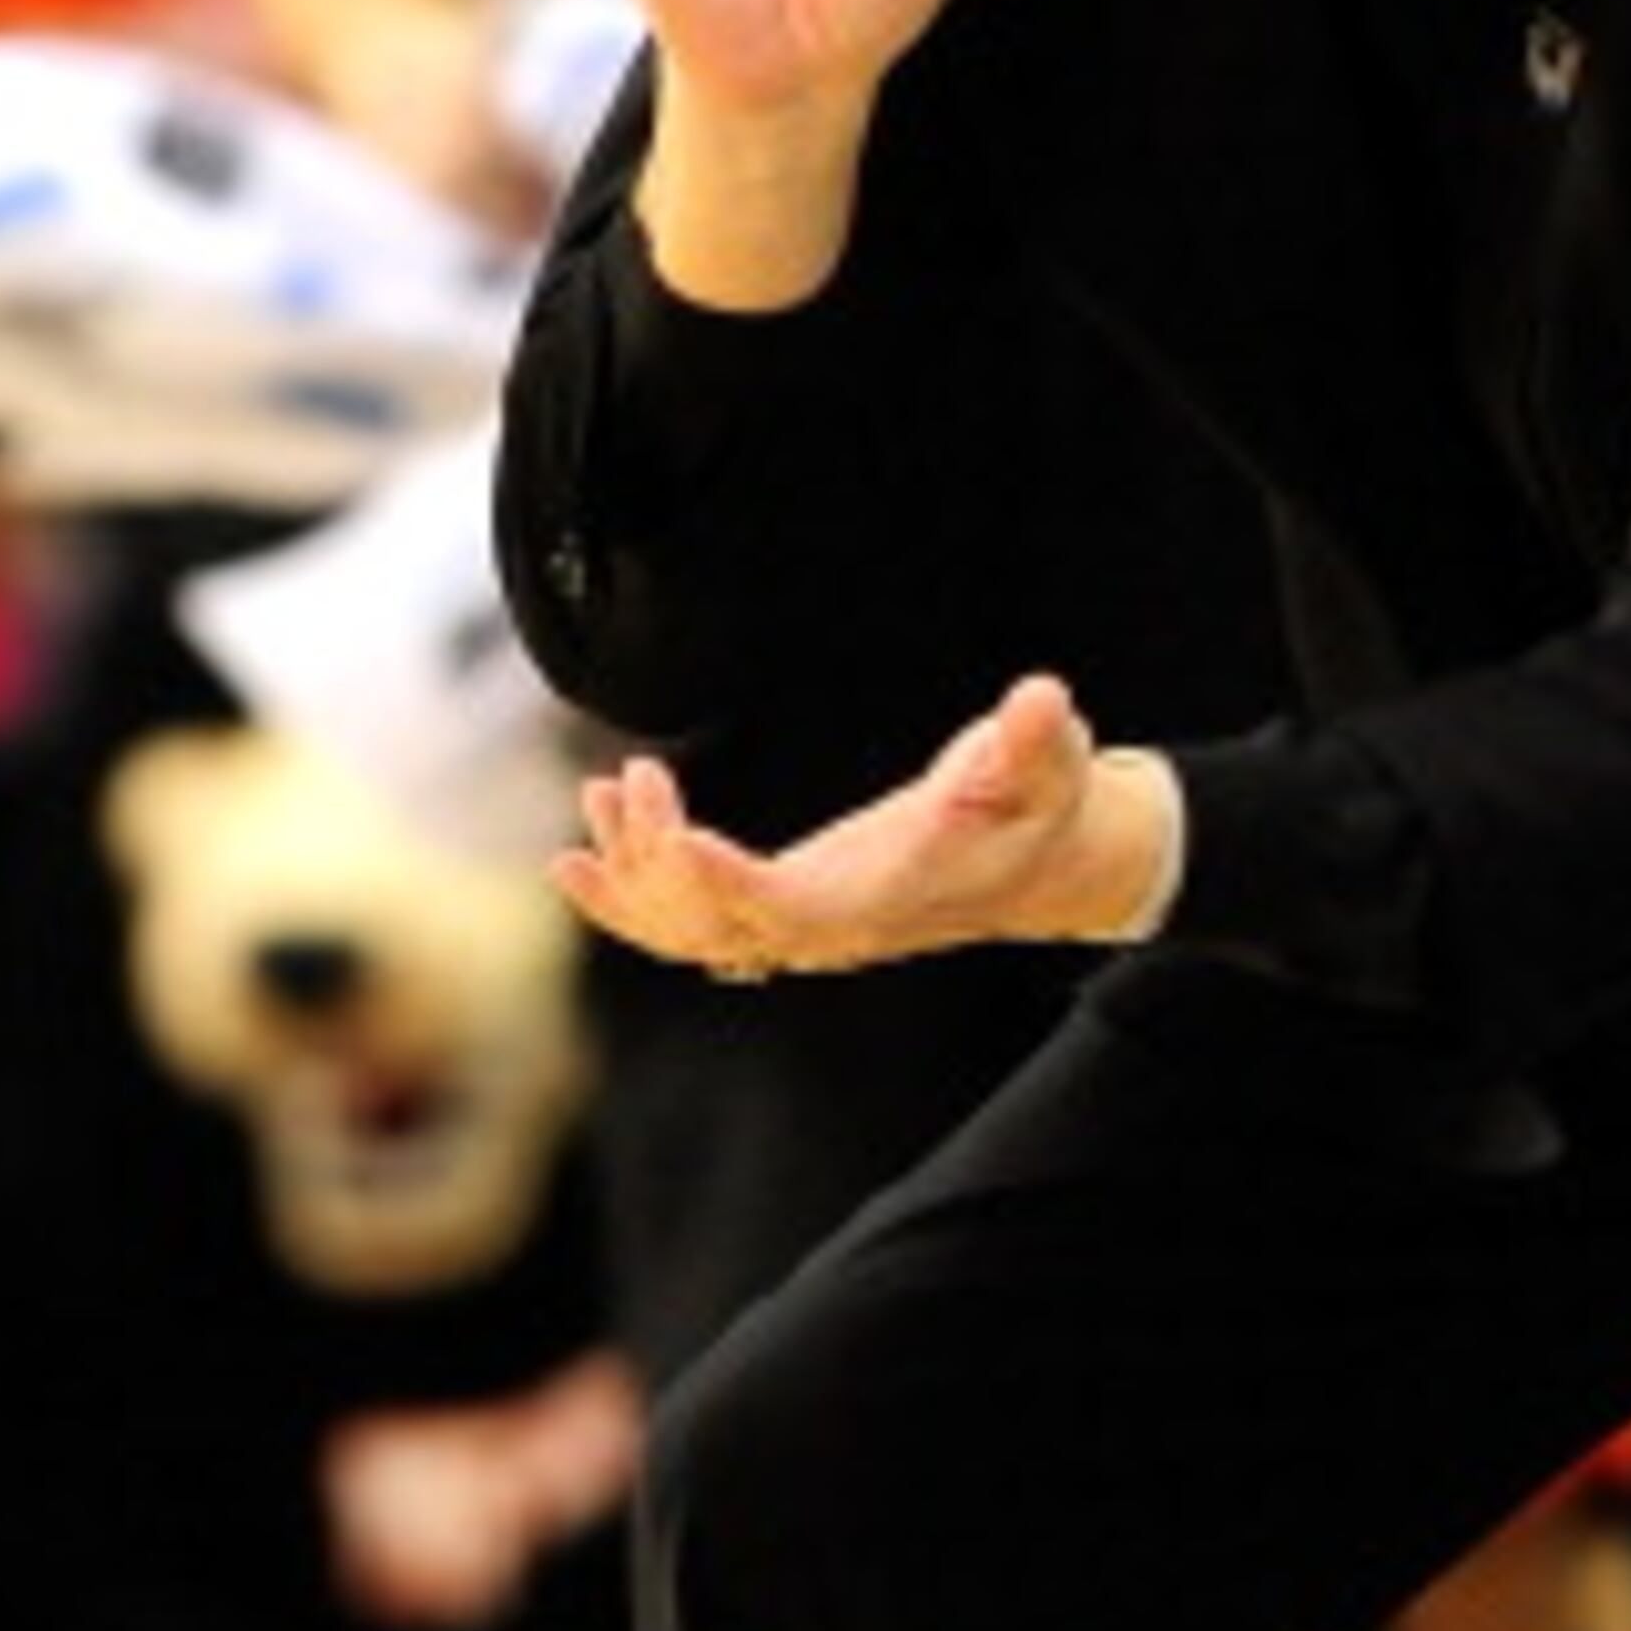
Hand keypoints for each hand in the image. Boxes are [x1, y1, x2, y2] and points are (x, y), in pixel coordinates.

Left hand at [554, 675, 1177, 976]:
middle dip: (659, 864)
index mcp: (888, 897)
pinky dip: (632, 900)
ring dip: (630, 881)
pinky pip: (690, 924)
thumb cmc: (1039, 807)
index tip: (678, 839)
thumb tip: (1044, 698)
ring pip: (692, 932)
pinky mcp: (783, 908)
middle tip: (627, 780)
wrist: (1041, 866)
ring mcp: (804, 925)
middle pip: (722, 924)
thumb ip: (1037, 739)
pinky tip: (579, 863)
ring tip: (597, 799)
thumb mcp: (1051, 764)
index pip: (796, 909)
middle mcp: (836, 926)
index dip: (732, 884)